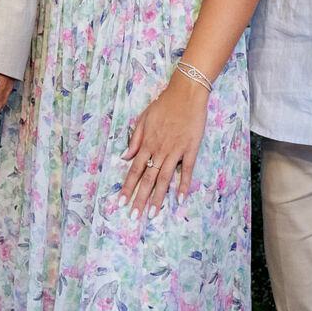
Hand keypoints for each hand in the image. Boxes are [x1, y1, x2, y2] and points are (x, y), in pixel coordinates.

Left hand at [119, 74, 208, 215]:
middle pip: (147, 179)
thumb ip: (134, 139)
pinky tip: (180, 199)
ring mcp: (175, 150)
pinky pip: (187, 170)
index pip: (134, 170)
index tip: (121, 202)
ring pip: (164, 178)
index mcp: (146, 143)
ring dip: (158, 198)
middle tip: (134, 216)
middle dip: (139, 199)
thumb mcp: (143, 119)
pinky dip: (183, 185)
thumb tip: (125, 156)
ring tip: (153, 214)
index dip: (127, 187)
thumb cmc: (164, 105)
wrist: (185, 94)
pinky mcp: (191, 149)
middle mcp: (159, 150)